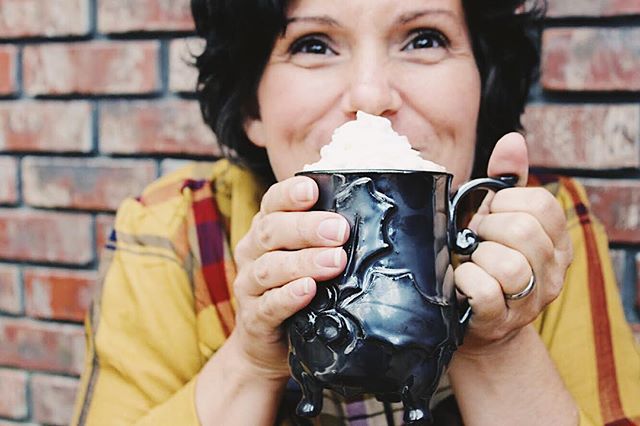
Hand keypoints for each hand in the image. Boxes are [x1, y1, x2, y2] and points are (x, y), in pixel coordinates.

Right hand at [229, 176, 348, 378]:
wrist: (269, 344)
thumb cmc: (295, 289)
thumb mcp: (306, 256)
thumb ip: (325, 237)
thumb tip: (368, 215)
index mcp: (265, 230)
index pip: (272, 203)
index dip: (289, 194)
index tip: (312, 190)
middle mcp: (251, 253)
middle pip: (271, 231)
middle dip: (306, 228)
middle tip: (339, 230)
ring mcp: (249, 286)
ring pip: (271, 268)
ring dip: (304, 262)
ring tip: (335, 261)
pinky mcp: (254, 318)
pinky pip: (269, 304)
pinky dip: (289, 296)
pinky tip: (308, 290)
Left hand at [454, 133, 572, 353]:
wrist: (475, 315)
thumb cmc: (485, 257)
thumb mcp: (497, 216)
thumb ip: (506, 180)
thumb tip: (512, 140)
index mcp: (557, 241)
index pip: (541, 204)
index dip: (506, 202)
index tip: (489, 213)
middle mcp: (552, 272)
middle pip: (524, 232)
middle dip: (488, 228)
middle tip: (475, 237)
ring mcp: (530, 301)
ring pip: (510, 266)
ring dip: (478, 256)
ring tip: (471, 260)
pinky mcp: (500, 321)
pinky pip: (484, 292)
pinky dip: (465, 280)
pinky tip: (460, 279)